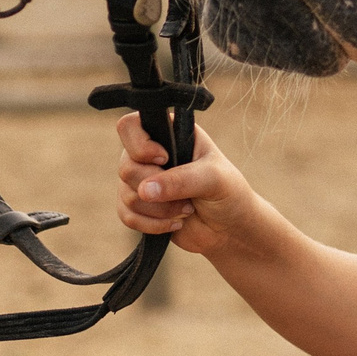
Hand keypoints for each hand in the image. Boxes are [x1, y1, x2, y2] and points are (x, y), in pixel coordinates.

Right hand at [112, 114, 251, 256]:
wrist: (230, 229)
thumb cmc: (228, 193)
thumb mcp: (213, 179)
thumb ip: (182, 180)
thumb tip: (145, 190)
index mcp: (169, 133)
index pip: (130, 126)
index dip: (140, 146)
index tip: (164, 160)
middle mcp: (150, 153)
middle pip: (126, 167)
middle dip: (158, 190)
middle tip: (188, 197)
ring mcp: (143, 180)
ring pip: (127, 195)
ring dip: (160, 210)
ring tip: (187, 210)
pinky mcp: (140, 207)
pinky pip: (126, 215)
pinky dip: (150, 224)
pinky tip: (175, 224)